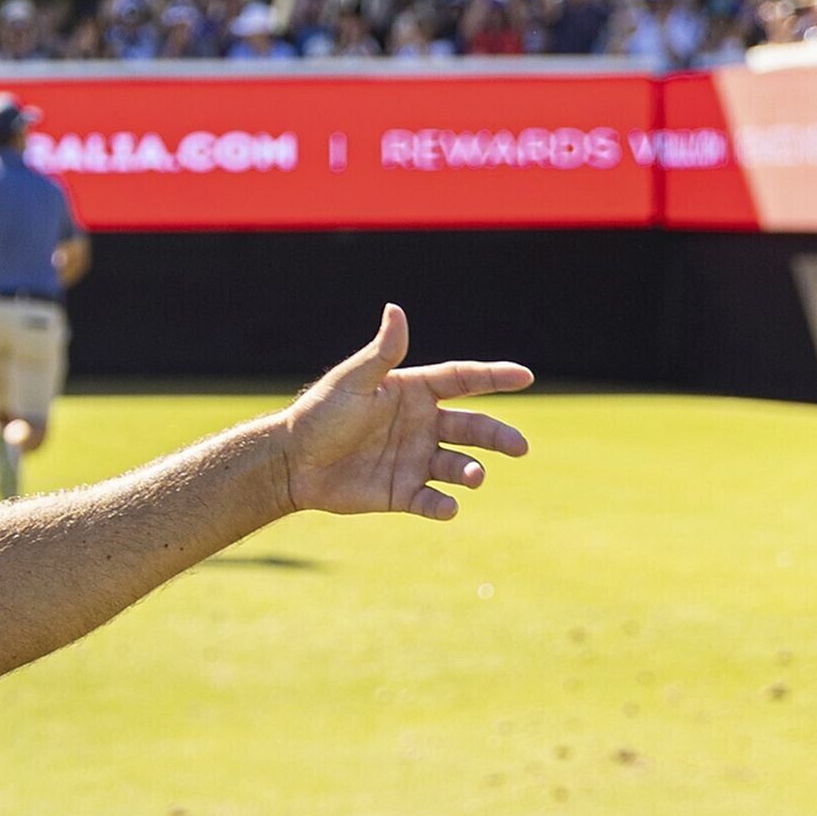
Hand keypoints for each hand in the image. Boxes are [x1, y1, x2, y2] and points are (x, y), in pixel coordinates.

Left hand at [279, 306, 531, 520]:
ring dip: (471, 471)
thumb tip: (395, 309)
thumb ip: (382, 353)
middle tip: (520, 447)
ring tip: (474, 476)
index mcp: (413, 392)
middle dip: (498, 436)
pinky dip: (444, 506)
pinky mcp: (402, 491)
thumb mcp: (353, 382)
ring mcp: (415, 459)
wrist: (291, 462)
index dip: (494, 378)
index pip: (462, 380)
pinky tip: (449, 506)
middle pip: (472, 428)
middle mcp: (422, 425)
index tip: (525, 376)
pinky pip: (431, 500)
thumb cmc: (319, 414)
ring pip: (458, 465)